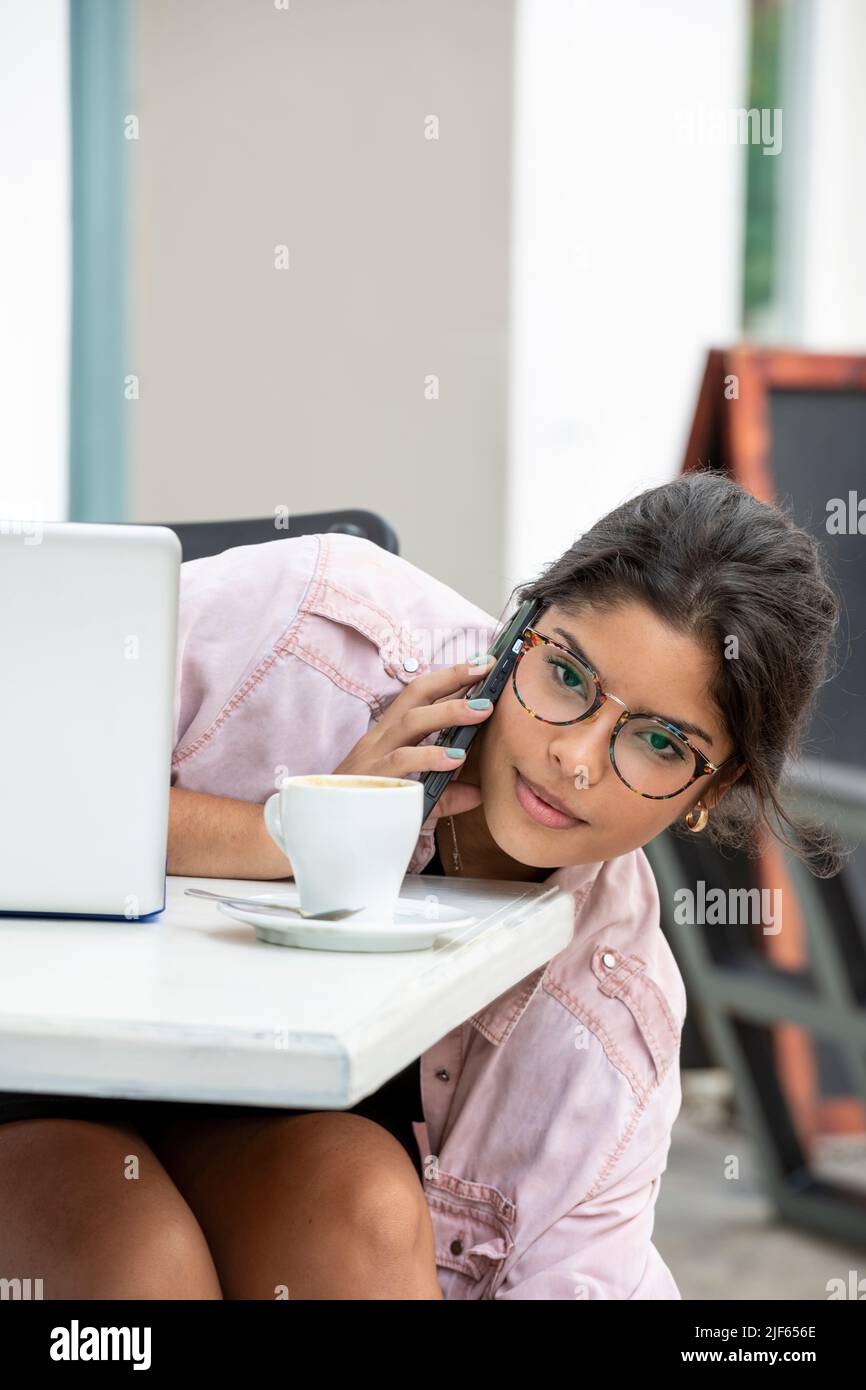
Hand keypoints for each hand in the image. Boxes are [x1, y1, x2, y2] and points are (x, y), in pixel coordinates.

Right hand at [332, 656, 495, 829]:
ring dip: (449, 712)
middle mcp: (381, 738)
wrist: (319, 829)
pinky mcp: (371, 778)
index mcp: (389, 735)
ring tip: (481, 711)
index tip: (481, 664)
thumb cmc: (364, 808)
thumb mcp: (409, 796)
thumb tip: (478, 794)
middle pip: (416, 695)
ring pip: (412, 722)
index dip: (449, 677)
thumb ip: (443, 795)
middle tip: (486, 670)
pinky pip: (402, 761)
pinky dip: (430, 757)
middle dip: (452, 678)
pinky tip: (454, 758)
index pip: (420, 696)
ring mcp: (374, 755)